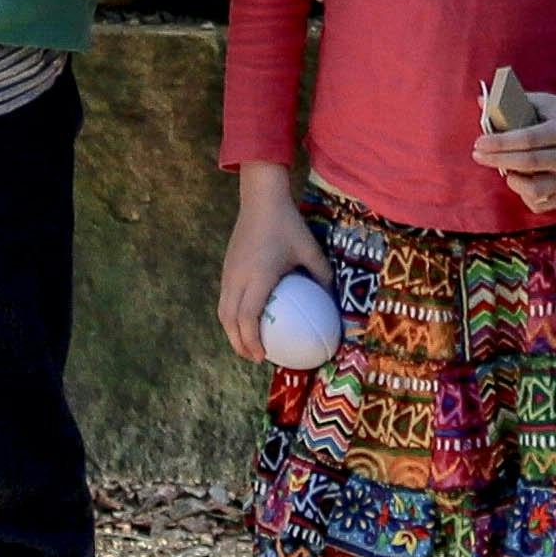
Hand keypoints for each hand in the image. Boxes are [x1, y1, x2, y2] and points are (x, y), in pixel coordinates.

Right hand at [212, 169, 321, 366]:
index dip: (252, 340)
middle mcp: (238, 277)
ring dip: (232, 331)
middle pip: (230, 320)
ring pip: (223, 311)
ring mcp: (229, 272)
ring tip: (247, 344)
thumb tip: (333, 300)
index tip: (263, 356)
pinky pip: (225, 299)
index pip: (248, 317)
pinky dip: (232, 316)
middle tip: (255, 357)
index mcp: (258, 276)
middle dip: (239, 343)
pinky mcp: (226, 267)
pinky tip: (246, 319)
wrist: (260, 199)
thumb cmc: (287, 224)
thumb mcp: (311, 250)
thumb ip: (323, 276)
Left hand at [476, 82, 555, 214]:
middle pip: (527, 163)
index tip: (479, 142)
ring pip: (534, 190)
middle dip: (497, 160)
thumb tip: (479, 101)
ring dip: (513, 181)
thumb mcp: (545, 103)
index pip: (527, 139)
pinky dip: (525, 195)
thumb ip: (513, 103)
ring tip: (506, 170)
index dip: (500, 142)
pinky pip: (541, 204)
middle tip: (477, 155)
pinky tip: (522, 180)